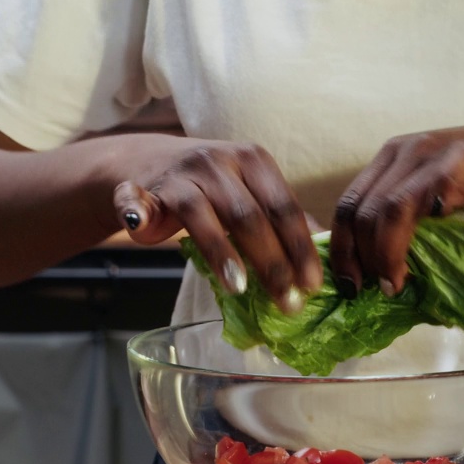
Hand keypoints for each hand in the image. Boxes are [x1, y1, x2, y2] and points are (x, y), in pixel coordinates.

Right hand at [112, 136, 321, 311]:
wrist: (148, 164)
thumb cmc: (209, 187)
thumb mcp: (249, 193)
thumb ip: (278, 217)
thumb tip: (323, 251)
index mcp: (254, 162)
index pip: (284, 207)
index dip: (300, 248)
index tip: (312, 284)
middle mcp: (221, 162)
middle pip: (250, 217)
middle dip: (271, 263)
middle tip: (286, 301)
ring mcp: (183, 174)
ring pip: (204, 216)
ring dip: (221, 253)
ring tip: (239, 287)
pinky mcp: (146, 189)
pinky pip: (141, 203)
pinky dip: (140, 215)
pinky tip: (144, 231)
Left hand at [330, 119, 463, 294]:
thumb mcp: (447, 198)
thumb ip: (417, 220)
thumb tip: (385, 271)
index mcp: (395, 157)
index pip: (348, 202)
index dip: (339, 246)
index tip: (346, 281)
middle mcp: (404, 151)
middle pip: (354, 209)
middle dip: (351, 257)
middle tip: (363, 290)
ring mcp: (428, 155)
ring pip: (377, 210)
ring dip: (376, 257)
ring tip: (388, 286)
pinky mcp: (454, 167)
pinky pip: (407, 208)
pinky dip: (397, 247)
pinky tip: (404, 272)